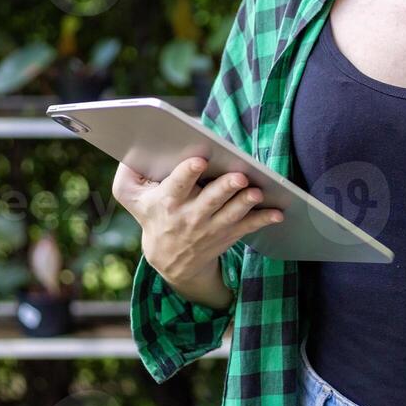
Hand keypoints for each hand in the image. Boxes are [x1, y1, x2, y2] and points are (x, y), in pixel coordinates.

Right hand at [111, 156, 283, 292]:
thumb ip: (127, 173)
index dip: (188, 173)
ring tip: (257, 192)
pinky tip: (278, 212)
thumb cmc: (151, 214)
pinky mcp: (227, 235)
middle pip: (209, 200)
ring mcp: (210, 227)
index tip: (199, 160)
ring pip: (231, 214)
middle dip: (225, 188)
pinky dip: (264, 220)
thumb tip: (132, 145)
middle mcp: (189, 216)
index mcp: (166, 201)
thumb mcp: (130, 197)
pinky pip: (248, 227)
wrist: (169, 260)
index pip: (177, 185)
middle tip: (238, 176)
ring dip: (246, 203)